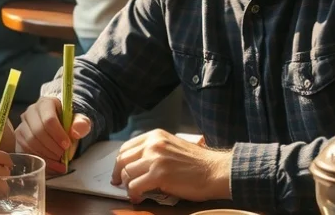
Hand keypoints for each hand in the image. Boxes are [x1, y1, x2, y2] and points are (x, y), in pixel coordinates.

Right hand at [14, 97, 90, 173]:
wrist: (60, 124)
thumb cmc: (69, 122)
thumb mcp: (80, 120)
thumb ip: (81, 124)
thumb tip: (75, 132)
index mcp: (46, 103)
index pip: (48, 120)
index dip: (58, 135)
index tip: (67, 145)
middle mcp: (30, 112)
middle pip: (38, 132)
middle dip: (52, 147)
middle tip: (63, 155)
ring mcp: (23, 124)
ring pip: (30, 143)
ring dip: (46, 155)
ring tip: (59, 161)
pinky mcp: (19, 137)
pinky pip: (25, 151)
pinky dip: (40, 160)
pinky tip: (52, 165)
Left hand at [111, 129, 231, 202]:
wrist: (216, 171)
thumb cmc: (198, 162)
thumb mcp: (172, 146)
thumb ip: (155, 149)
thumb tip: (137, 162)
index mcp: (155, 136)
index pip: (127, 147)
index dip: (120, 161)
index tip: (119, 170)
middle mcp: (153, 144)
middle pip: (123, 159)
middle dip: (118, 173)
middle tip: (119, 183)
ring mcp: (155, 159)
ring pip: (127, 173)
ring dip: (127, 185)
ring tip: (134, 192)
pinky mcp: (158, 175)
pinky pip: (134, 186)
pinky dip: (133, 194)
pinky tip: (138, 198)